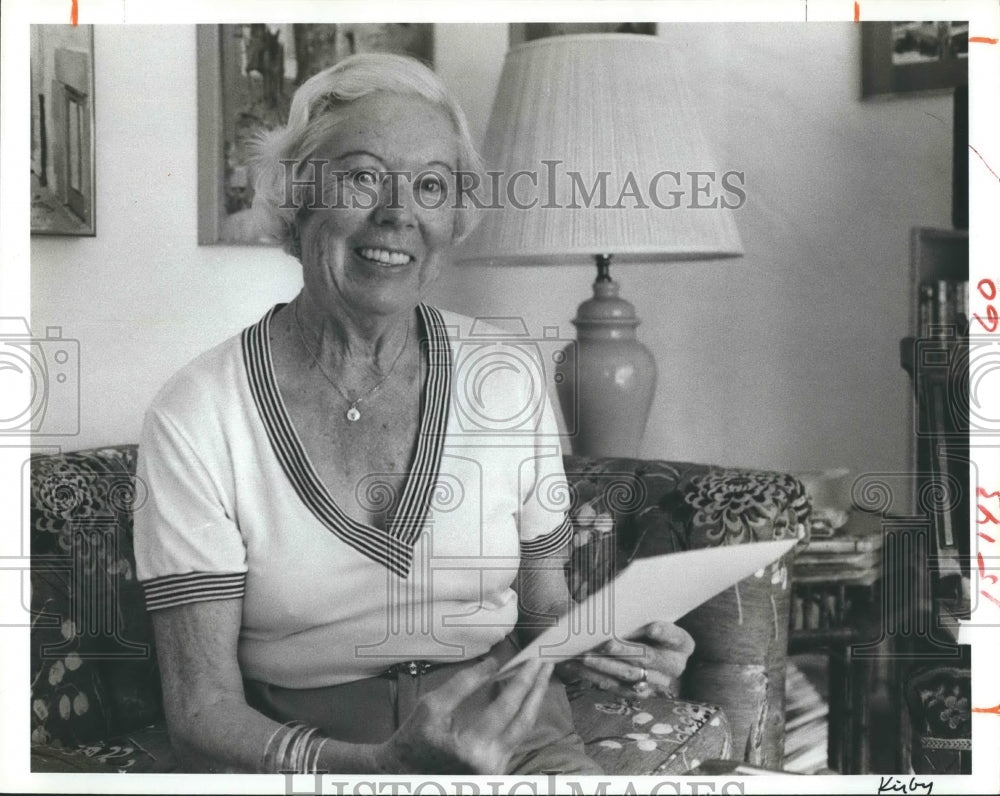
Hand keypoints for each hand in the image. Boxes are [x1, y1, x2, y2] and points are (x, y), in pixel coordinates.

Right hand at [374, 657, 553, 773]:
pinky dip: (520, 715)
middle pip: (524, 722)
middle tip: (547, 664)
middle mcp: (489, 765)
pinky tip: (524, 696)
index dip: (521, 680)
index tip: (531, 659)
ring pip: (522, 732)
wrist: (403, 774)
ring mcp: (494, 772)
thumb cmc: (413, 739)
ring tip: (540, 676)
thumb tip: (494, 664)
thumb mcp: (432, 706)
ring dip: (532, 701)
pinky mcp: (495, 772)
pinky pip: (514, 739)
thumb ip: (464, 684)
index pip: (506, 708)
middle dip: (538, 689)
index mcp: (471, 749)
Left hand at [557, 621, 693, 697]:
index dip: (663, 632)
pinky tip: (578, 667)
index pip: (675, 636)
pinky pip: (615, 687)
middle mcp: (674, 666)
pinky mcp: (638, 693)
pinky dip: (595, 676)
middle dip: (624, 650)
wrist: (651, 653)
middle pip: (647, 658)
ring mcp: (657, 683)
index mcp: (682, 644)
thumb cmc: (646, 626)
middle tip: (605, 643)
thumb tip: (617, 609)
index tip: (651, 628)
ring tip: (586, 656)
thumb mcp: (650, 619)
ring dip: (605, 665)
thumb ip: (639, 616)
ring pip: (629, 675)